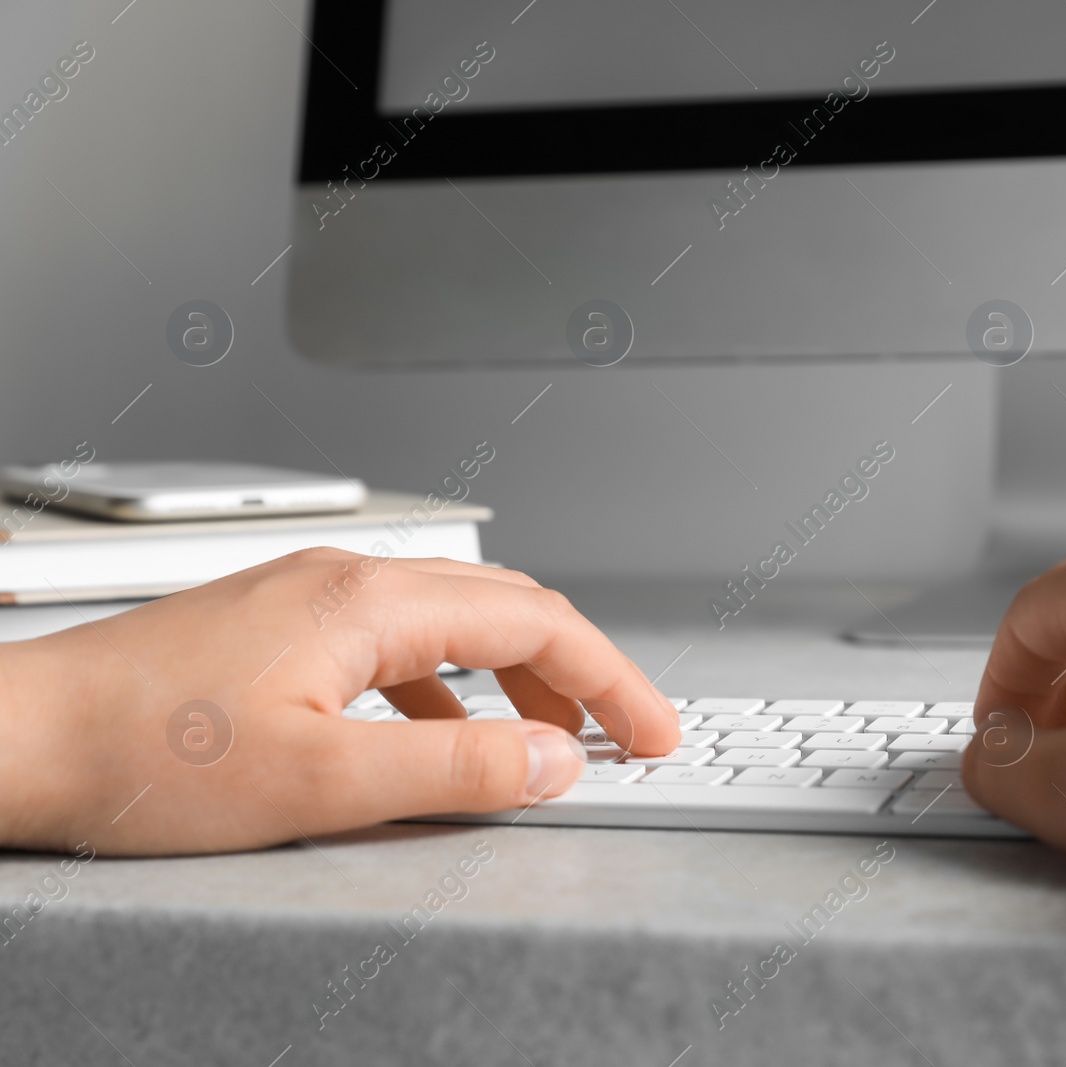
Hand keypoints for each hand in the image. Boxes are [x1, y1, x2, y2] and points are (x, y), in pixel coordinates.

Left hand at [0, 549, 678, 854]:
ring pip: (454, 626)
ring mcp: (311, 599)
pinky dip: (450, 693)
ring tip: (546, 745)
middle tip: (625, 734)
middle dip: (578, 672)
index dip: (611, 679)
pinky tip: (441, 743)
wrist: (19, 738)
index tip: (653, 730)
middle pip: (506, 609)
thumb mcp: (321, 779)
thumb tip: (553, 759)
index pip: (536, 623)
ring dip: (515, 683)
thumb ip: (454, 769)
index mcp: (370, 600)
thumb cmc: (143, 753)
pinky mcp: (282, 630)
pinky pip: (400, 648)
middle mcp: (348, 581)